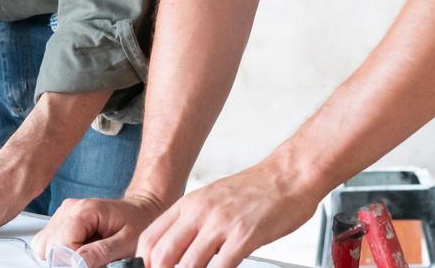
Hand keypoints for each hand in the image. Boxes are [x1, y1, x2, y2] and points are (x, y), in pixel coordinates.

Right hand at [32, 192, 166, 265]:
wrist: (140, 210)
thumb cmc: (137, 222)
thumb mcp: (127, 242)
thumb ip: (101, 252)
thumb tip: (77, 263)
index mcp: (84, 210)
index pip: (61, 243)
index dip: (72, 261)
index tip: (89, 265)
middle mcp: (69, 209)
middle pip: (50, 244)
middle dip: (66, 260)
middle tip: (90, 262)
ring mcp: (64, 214)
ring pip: (45, 244)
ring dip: (62, 256)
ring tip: (86, 255)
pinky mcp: (63, 221)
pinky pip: (49, 241)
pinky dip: (61, 251)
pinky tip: (80, 251)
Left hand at [136, 162, 322, 267]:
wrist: (288, 175)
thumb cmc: (255, 189)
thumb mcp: (213, 199)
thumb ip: (194, 221)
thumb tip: (178, 248)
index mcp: (189, 203)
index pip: (151, 237)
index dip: (145, 261)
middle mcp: (200, 211)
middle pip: (163, 252)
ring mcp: (221, 223)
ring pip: (189, 263)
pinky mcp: (244, 235)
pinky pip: (222, 266)